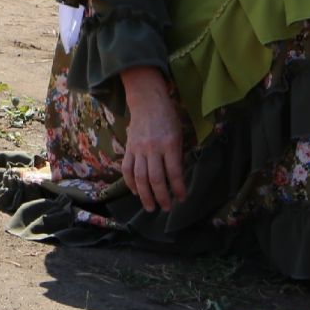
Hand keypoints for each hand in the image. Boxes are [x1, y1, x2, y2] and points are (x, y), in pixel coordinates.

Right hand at [118, 68, 186, 212]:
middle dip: (162, 197)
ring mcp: (138, 149)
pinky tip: (136, 192)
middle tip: (166, 208)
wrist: (147, 101)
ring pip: (140, 177)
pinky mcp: (129, 148)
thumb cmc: (168, 118)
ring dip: (145, 195)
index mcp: (170, 144)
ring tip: (150, 207)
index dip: (179, 188)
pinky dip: (130, 183)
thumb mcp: (179, 134)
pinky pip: (127, 169)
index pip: (174, 172)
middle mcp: (153, 148)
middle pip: (156, 178)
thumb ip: (176, 155)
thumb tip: (175, 178)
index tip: (182, 198)